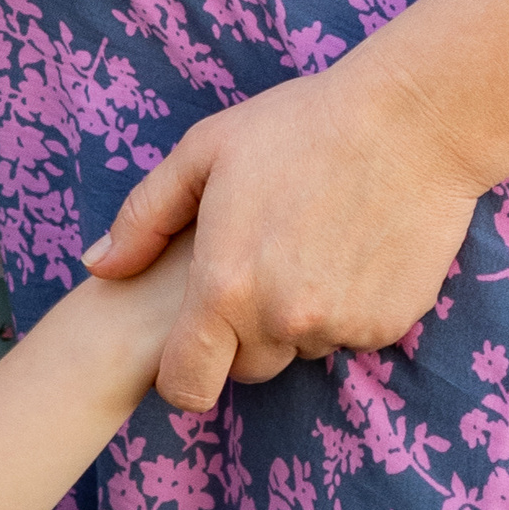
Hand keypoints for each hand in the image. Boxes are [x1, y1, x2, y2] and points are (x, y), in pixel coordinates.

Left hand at [81, 64, 488, 410]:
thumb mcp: (204, 152)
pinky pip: (353, 334)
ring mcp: (341, 327)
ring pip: (302, 348)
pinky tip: (353, 247)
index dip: (184, 372)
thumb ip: (144, 218)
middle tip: (263, 264)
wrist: (410, 122)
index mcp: (225, 289)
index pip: (186, 388)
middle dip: (245, 334)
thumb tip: (98, 267)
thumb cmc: (300, 126)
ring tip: (312, 243)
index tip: (193, 344)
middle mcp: (282, 322)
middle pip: (248, 368)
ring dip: (300, 318)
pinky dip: (350, 306)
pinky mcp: (390, 323)